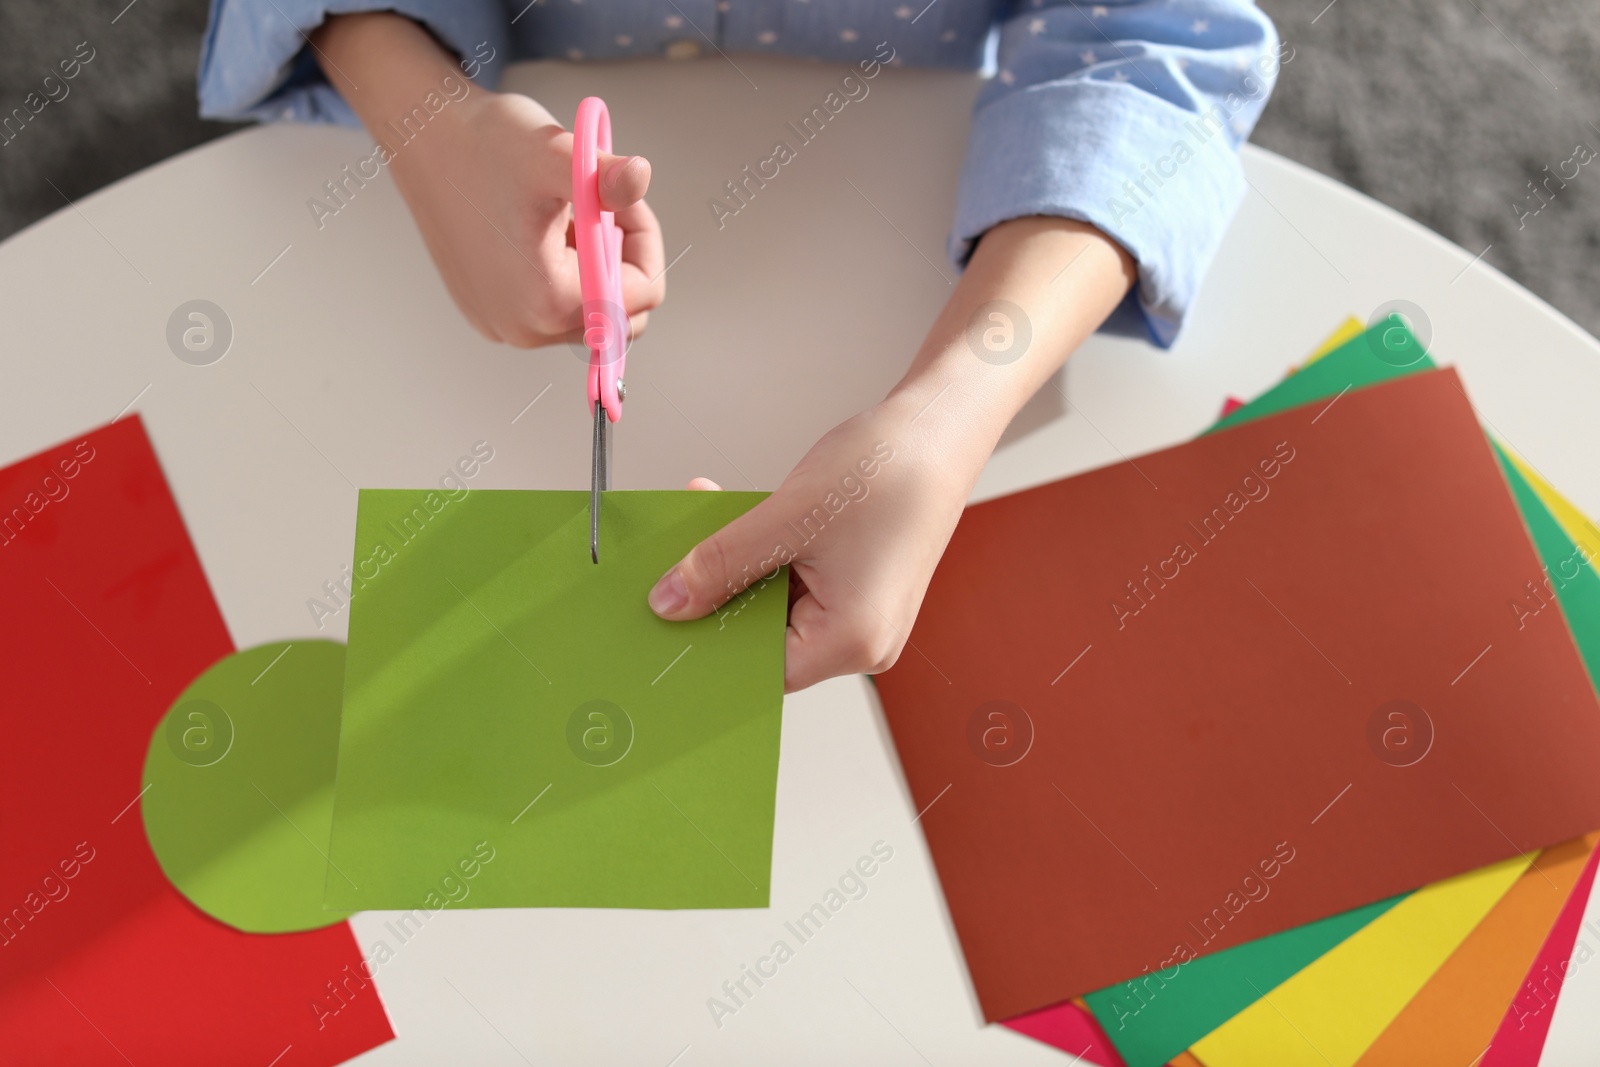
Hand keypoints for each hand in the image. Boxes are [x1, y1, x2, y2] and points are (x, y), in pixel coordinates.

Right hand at [393, 90, 665, 346]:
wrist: (426, 142)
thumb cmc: (484, 146)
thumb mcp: (554, 155)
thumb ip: (606, 178)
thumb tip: (641, 176)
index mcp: (548, 301)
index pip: (643, 294)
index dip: (644, 242)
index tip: (619, 200)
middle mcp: (525, 328)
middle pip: (618, 312)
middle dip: (620, 258)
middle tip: (596, 207)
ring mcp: (504, 326)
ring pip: (586, 310)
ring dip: (591, 265)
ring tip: (561, 216)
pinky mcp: (489, 314)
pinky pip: (549, 308)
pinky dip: (560, 273)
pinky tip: (535, 231)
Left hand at [643, 216, 1136, 692]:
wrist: (941, 427)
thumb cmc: (887, 470)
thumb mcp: (786, 519)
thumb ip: (721, 566)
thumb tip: (668, 603)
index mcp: (852, 643)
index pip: (757, 668)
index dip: (707, 641)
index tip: (660, 617)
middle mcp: (863, 643)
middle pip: (765, 638)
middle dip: (718, 594)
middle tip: (674, 560)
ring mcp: (864, 616)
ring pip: (776, 607)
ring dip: (739, 568)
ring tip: (711, 520)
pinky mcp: (860, 587)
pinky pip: (796, 585)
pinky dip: (766, 555)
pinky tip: (743, 518)